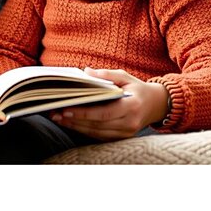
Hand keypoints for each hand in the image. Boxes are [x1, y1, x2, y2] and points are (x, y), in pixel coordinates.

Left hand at [49, 68, 168, 140]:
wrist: (155, 105)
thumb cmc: (137, 88)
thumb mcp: (125, 76)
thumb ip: (106, 74)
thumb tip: (85, 72)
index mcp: (131, 106)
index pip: (103, 113)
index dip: (84, 113)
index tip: (66, 108)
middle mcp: (130, 123)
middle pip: (97, 125)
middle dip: (74, 120)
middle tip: (55, 114)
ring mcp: (126, 133)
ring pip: (96, 133)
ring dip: (76, 127)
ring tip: (58, 118)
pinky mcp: (122, 138)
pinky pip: (100, 137)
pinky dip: (84, 131)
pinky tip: (71, 124)